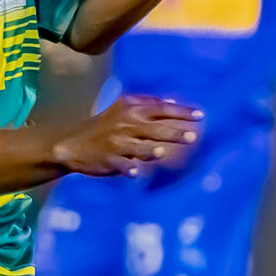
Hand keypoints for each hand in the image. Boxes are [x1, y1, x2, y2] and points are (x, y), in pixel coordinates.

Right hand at [52, 95, 201, 177]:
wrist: (74, 144)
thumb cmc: (105, 126)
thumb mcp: (123, 110)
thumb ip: (148, 105)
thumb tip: (173, 103)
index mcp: (131, 109)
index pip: (162, 109)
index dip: (182, 112)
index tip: (201, 116)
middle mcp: (127, 124)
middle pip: (156, 128)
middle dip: (175, 132)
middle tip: (194, 136)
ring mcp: (118, 143)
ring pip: (140, 147)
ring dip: (151, 150)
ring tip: (163, 153)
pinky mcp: (110, 160)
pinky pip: (122, 165)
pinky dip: (128, 168)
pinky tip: (136, 172)